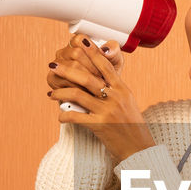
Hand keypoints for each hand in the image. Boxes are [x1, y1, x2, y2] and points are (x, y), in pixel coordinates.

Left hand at [46, 34, 155, 163]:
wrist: (139, 148)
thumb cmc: (132, 125)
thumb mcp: (128, 102)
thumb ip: (115, 89)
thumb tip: (100, 78)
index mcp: (123, 88)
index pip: (106, 65)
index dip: (93, 52)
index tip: (81, 41)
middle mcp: (115, 97)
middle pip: (87, 77)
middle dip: (67, 69)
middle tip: (53, 64)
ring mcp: (107, 111)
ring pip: (78, 94)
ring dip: (61, 92)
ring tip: (51, 92)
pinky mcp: (100, 126)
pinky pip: (76, 117)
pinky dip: (65, 115)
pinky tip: (60, 115)